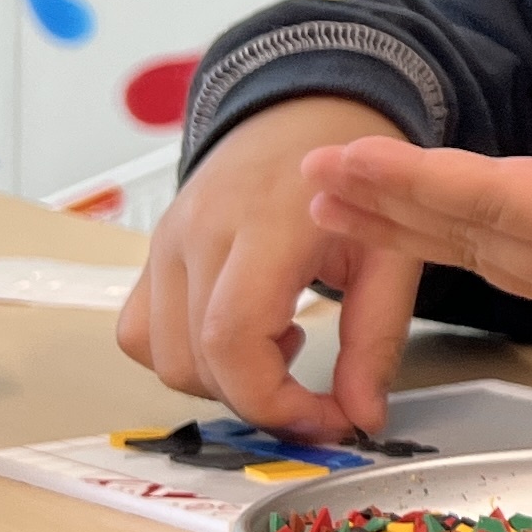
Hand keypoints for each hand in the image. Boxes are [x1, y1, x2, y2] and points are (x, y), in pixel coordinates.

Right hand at [118, 95, 421, 439]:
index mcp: (263, 225)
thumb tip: (363, 416)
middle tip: (315, 396)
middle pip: (195, 360)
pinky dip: (187, 355)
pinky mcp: (152, 253)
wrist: (304, 112)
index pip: (232, 338)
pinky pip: (141, 333)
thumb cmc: (354, 178)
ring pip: (162, 356)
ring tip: (280, 344)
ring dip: (222, 379)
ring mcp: (164, 242)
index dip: (275, 401)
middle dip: (259, 399)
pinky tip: (241, 333)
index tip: (327, 418)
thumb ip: (376, 339)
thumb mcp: (390, 254)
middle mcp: (197, 232)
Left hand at [300, 66, 531, 360]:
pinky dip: (451, 250)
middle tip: (307, 177)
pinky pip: (510, 273)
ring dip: (405, 230)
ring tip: (334, 203)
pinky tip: (413, 232)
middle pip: (472, 238)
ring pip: (482, 261)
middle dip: (385, 206)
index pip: (503, 200)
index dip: (420, 178)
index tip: (353, 156)